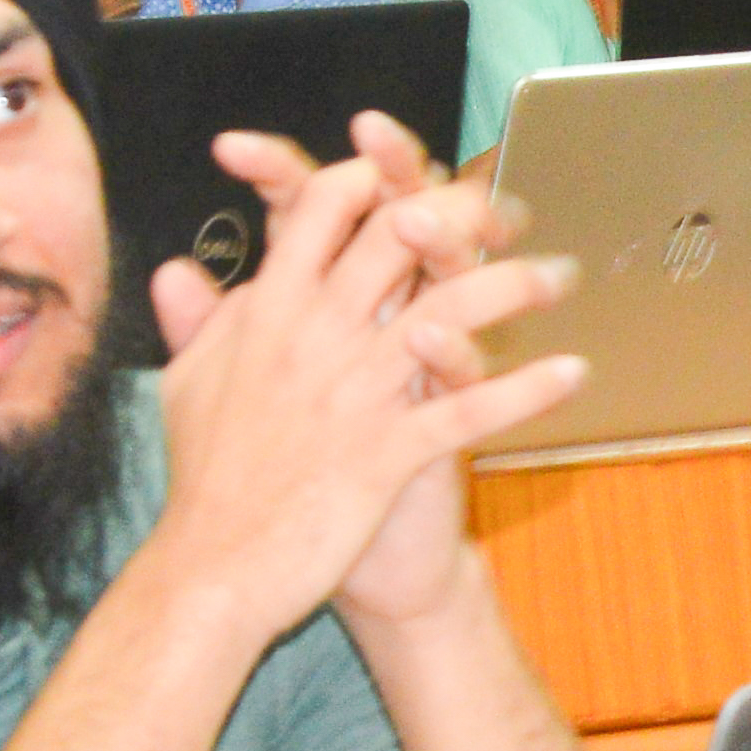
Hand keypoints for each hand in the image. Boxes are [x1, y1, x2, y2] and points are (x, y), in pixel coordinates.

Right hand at [133, 115, 583, 639]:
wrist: (212, 572)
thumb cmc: (202, 479)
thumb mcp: (185, 383)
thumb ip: (196, 320)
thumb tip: (177, 271)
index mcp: (268, 308)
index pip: (328, 204)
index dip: (379, 177)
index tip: (418, 182)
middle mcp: (315, 333)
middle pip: (400, 232)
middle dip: (464, 210)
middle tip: (510, 213)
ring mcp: (355, 391)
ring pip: (450, 309)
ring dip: (516, 285)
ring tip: (562, 276)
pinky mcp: (386, 452)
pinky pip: (470, 410)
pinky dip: (526, 390)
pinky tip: (573, 374)